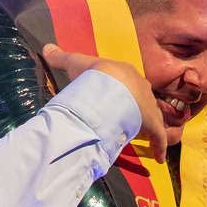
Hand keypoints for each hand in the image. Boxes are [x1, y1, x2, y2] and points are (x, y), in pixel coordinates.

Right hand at [43, 44, 166, 162]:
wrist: (109, 85)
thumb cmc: (94, 74)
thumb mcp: (75, 63)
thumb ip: (62, 58)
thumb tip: (46, 48)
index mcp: (126, 75)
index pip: (127, 83)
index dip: (123, 91)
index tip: (117, 100)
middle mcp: (142, 89)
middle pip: (141, 99)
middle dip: (137, 108)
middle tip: (130, 119)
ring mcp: (149, 106)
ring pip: (152, 117)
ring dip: (148, 126)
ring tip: (141, 136)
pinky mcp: (153, 124)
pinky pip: (160, 137)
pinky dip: (159, 147)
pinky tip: (159, 159)